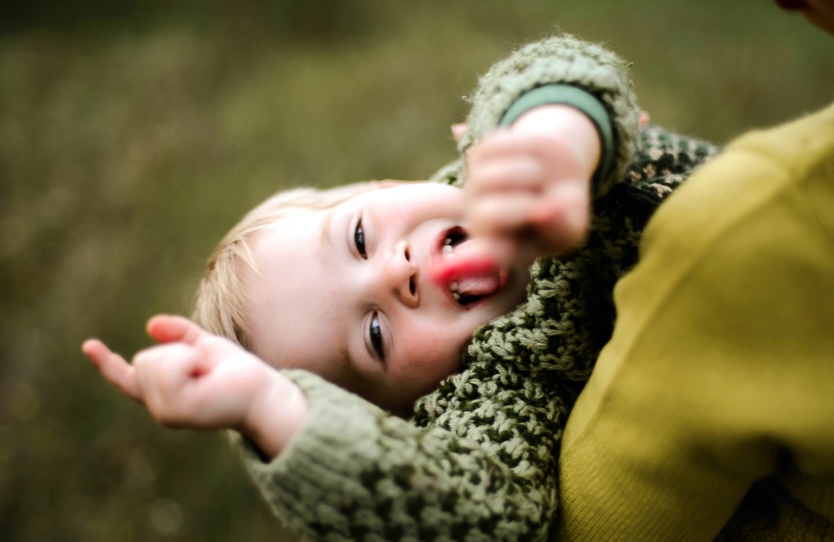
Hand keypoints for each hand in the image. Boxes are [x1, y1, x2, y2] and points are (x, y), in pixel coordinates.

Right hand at [82, 315, 306, 457]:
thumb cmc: (238, 373)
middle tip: (207, 367)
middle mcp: (160, 406)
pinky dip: (188, 359)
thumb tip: (150, 325)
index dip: (107, 362)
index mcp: (164, 392)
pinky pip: (168, 364)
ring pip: (152, 360)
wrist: (263, 393)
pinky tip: (205, 374)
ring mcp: (166, 412)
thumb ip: (181, 335)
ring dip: (185, 355)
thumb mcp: (207, 346)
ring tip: (207, 372)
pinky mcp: (177, 410)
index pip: (127, 378)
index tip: (88, 344)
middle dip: (178, 350)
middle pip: (144, 358)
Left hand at [464, 104, 600, 264]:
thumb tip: (545, 211)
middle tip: (545, 203)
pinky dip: (523, 147)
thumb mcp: (571, 227)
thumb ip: (560, 226)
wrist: (561, 175)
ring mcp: (476, 187)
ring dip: (528, 173)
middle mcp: (480, 221)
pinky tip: (532, 157)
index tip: (446, 270)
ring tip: (540, 179)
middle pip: (487, 215)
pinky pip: (496, 146)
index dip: (471, 262)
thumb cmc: (563, 212)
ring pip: (489, 177)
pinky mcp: (481, 155)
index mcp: (502, 248)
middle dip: (521, 206)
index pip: (484, 257)